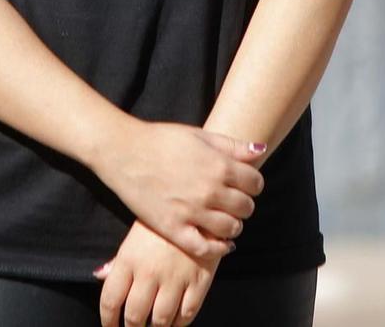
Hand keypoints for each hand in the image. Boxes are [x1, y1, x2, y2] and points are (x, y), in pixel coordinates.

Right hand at [92, 119, 264, 261]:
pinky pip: (205, 248)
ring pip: (231, 229)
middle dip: (243, 204)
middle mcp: (209, 191)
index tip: (244, 184)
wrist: (124, 152)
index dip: (253, 184)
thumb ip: (232, 145)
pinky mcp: (174, 228)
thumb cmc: (161, 139)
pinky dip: (218, 248)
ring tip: (224, 219)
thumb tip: (260, 151)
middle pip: (246, 207)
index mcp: (218, 165)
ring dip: (233, 225)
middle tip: (233, 201)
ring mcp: (192, 212)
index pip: (256, 183)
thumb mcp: (199, 135)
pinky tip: (219, 243)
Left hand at [96, 222, 219, 326]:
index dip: (108, 321)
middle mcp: (150, 272)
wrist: (200, 207)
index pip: (110, 300)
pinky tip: (175, 320)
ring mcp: (176, 278)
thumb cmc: (162, 222)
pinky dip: (179, 323)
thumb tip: (99, 276)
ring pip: (161, 320)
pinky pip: (187, 314)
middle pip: (135, 316)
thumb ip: (118, 260)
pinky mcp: (200, 282)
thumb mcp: (135, 235)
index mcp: (129, 259)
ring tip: (154, 325)